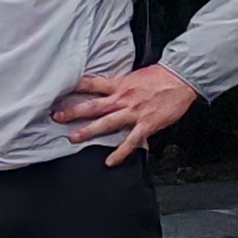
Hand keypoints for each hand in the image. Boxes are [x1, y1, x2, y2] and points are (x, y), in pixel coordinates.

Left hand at [50, 62, 197, 165]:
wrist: (180, 79)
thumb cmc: (160, 76)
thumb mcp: (134, 75)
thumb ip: (120, 84)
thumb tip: (108, 88)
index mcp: (119, 85)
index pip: (91, 84)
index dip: (74, 87)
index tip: (59, 91)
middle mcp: (122, 98)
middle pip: (93, 106)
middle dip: (73, 112)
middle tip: (57, 117)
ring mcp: (133, 112)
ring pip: (106, 123)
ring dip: (88, 131)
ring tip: (73, 138)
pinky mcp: (145, 124)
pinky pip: (129, 141)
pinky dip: (120, 153)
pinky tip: (110, 161)